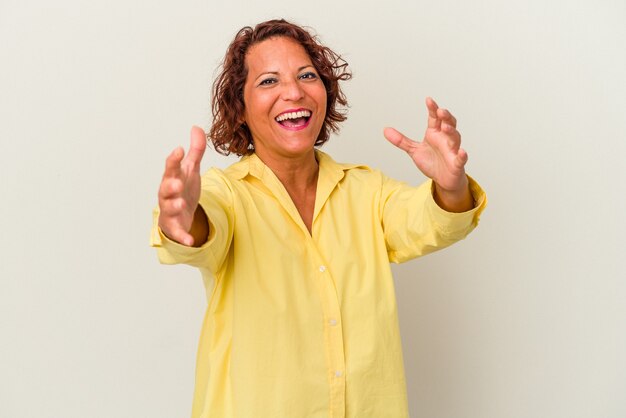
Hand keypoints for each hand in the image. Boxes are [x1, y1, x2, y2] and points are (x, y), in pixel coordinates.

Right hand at [158, 126, 207, 245]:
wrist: (182, 213)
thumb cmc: (184, 188)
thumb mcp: (191, 169)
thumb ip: (196, 150)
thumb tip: (197, 127)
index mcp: (173, 178)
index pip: (171, 167)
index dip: (174, 159)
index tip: (178, 149)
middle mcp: (168, 194)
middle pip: (166, 187)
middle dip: (170, 184)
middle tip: (177, 182)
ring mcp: (170, 210)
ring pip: (168, 207)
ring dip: (174, 205)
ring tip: (181, 204)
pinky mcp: (175, 226)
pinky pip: (178, 232)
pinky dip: (183, 236)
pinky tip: (190, 240)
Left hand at [384, 97, 467, 191]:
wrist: (443, 180)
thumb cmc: (432, 162)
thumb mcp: (414, 151)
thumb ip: (401, 141)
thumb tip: (385, 130)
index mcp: (435, 134)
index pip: (434, 118)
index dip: (433, 109)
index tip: (428, 100)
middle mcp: (445, 139)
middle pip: (449, 123)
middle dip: (446, 116)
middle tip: (440, 111)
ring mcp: (452, 151)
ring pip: (455, 138)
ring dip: (451, 131)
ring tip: (445, 126)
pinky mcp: (457, 164)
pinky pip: (461, 158)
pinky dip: (462, 155)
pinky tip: (462, 152)